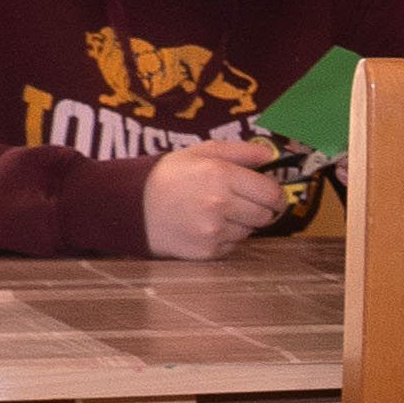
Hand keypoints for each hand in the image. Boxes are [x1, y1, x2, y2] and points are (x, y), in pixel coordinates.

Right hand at [142, 142, 289, 258]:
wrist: (129, 206)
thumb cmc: (167, 176)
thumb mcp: (201, 152)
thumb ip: (241, 151)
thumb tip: (272, 155)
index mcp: (221, 175)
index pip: (272, 193)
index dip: (274, 194)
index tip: (269, 194)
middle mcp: (219, 204)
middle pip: (265, 216)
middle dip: (258, 209)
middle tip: (240, 203)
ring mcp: (212, 231)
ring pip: (249, 232)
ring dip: (240, 224)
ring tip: (215, 213)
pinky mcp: (205, 251)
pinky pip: (232, 247)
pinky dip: (225, 239)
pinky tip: (205, 227)